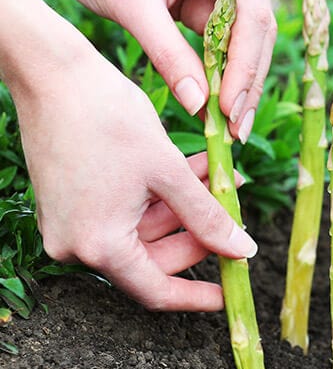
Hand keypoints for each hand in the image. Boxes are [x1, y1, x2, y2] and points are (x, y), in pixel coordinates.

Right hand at [15, 39, 257, 310]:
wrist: (52, 72)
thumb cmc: (107, 117)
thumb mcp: (168, 171)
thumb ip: (207, 217)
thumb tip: (243, 251)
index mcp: (98, 245)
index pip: (157, 290)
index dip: (198, 296)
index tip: (231, 293)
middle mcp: (77, 243)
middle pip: (154, 258)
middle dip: (200, 233)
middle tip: (236, 211)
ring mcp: (72, 222)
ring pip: (145, 228)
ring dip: (187, 206)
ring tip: (223, 176)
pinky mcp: (72, 200)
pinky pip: (127, 210)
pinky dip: (162, 195)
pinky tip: (195, 168)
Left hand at [41, 0, 275, 142]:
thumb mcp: (131, 6)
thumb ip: (169, 55)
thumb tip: (200, 106)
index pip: (249, 12)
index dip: (245, 64)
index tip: (229, 108)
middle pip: (257, 27)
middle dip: (247, 79)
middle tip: (237, 129)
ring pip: (248, 37)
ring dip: (239, 80)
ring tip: (229, 126)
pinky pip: (228, 38)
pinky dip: (222, 70)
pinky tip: (216, 105)